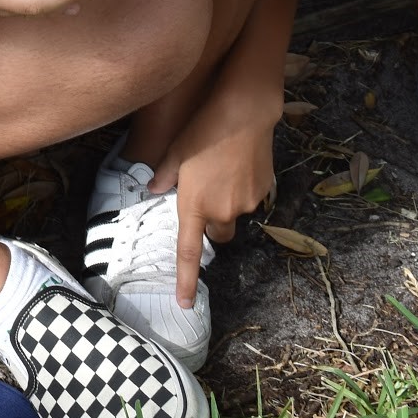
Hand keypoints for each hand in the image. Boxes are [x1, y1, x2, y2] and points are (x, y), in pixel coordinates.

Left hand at [147, 85, 278, 304]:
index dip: (186, 281)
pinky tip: (237, 164)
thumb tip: (153, 190)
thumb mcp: (175, 152)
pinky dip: (242, 190)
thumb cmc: (202, 130)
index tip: (185, 303)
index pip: (188, 253)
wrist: (244, 113)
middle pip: (216, 234)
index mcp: (194, 205)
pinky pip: (250, 200)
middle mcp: (221, 211)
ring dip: (226, 204)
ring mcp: (246, 204)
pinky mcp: (263, 192)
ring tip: (222, 170)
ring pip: (233, 215)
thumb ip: (164, 176)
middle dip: (210, 224)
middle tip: (204, 196)